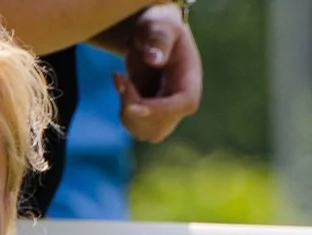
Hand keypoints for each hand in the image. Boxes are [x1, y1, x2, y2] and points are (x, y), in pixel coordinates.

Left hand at [112, 5, 201, 142]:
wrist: (153, 39)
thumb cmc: (160, 29)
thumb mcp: (161, 26)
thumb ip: (159, 40)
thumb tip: (153, 59)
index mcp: (191, 83)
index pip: (182, 106)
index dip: (158, 110)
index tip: (132, 107)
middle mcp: (180, 105)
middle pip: (157, 127)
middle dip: (133, 107)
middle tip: (120, 78)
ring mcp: (165, 116)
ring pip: (141, 131)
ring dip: (124, 106)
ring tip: (121, 77)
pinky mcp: (150, 119)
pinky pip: (131, 124)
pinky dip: (122, 106)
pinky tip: (122, 83)